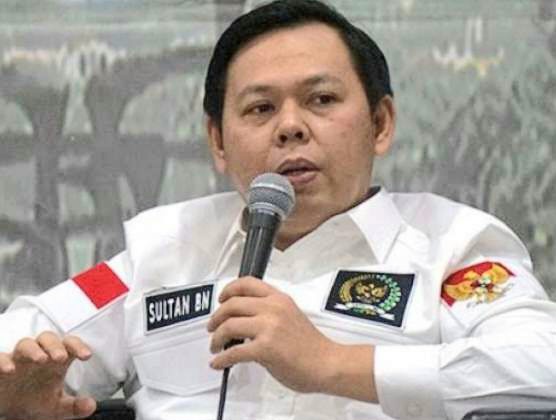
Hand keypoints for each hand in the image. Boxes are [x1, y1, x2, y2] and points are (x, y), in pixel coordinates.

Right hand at [0, 331, 95, 419]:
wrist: (7, 410)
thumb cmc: (34, 401)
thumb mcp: (55, 407)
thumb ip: (74, 406)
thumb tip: (91, 405)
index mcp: (55, 361)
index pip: (69, 345)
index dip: (78, 346)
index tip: (86, 356)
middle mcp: (38, 356)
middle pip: (48, 339)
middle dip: (55, 346)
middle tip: (61, 357)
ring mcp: (18, 360)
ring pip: (25, 344)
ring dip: (33, 349)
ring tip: (41, 359)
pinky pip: (0, 358)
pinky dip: (3, 361)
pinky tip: (10, 370)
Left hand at [208, 277, 341, 393]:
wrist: (327, 364)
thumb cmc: (312, 346)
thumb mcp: (292, 315)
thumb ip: (271, 312)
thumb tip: (246, 320)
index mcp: (279, 299)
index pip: (247, 283)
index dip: (228, 290)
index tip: (221, 299)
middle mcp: (272, 308)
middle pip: (232, 304)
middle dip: (216, 317)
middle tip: (212, 327)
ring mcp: (268, 327)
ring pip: (228, 325)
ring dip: (216, 337)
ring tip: (215, 346)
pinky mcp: (265, 348)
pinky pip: (233, 352)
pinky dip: (222, 358)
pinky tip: (219, 363)